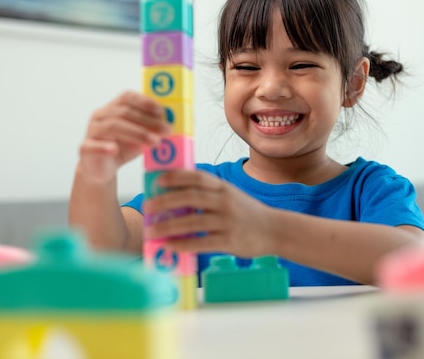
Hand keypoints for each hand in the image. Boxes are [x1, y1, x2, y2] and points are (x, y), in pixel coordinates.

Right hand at [78, 91, 169, 183]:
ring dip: (136, 133)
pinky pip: (91, 145)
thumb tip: (172, 125)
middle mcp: (101, 116)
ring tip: (154, 142)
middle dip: (148, 121)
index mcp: (114, 108)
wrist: (101, 169)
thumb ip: (152, 129)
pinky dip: (103, 146)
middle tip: (166, 130)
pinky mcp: (85, 148)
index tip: (162, 111)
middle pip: (124, 112)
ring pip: (112, 126)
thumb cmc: (122, 148)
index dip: (145, 102)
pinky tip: (114, 149)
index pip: (128, 97)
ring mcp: (92, 131)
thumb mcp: (140, 137)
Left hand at [143, 169, 277, 257]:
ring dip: (168, 226)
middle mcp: (225, 201)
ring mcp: (228, 221)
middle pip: (190, 198)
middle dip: (165, 201)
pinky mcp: (230, 241)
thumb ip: (208, 194)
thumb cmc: (247, 213)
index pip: (197, 177)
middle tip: (148, 207)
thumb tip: (174, 196)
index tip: (157, 180)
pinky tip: (169, 246)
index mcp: (223, 187)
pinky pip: (202, 243)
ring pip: (193, 222)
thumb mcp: (230, 195)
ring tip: (151, 230)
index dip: (176, 177)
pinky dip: (183, 244)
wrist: (275, 230)